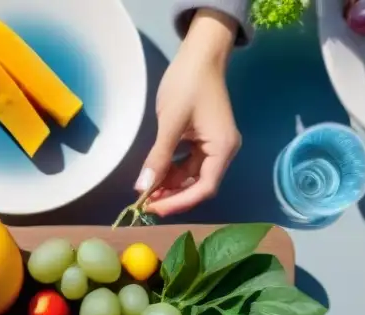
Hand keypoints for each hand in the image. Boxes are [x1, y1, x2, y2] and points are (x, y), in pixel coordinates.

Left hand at [135, 9, 240, 216]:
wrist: (199, 55)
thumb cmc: (188, 84)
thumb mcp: (170, 122)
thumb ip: (158, 157)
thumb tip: (142, 188)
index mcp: (223, 148)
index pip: (204, 188)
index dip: (179, 203)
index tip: (154, 209)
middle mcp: (223, 151)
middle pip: (198, 186)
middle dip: (172, 196)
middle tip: (145, 204)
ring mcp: (214, 146)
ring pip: (191, 177)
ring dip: (169, 186)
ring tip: (145, 192)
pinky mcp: (203, 141)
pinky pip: (188, 164)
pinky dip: (172, 172)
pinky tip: (154, 176)